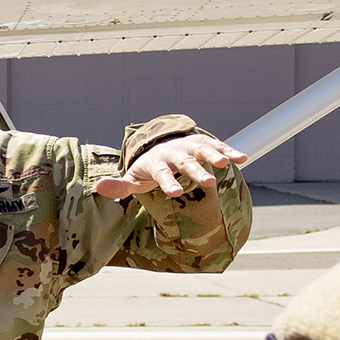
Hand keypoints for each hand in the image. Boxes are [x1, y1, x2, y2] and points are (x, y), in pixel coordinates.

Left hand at [93, 134, 246, 198]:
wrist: (163, 146)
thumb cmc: (148, 168)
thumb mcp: (133, 179)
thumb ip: (119, 186)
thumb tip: (97, 188)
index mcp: (157, 163)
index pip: (161, 173)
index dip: (168, 182)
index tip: (175, 193)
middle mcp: (175, 153)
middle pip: (185, 162)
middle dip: (196, 171)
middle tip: (208, 182)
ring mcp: (191, 147)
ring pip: (203, 150)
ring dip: (214, 156)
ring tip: (225, 164)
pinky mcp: (204, 146)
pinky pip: (218, 148)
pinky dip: (230, 152)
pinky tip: (242, 158)